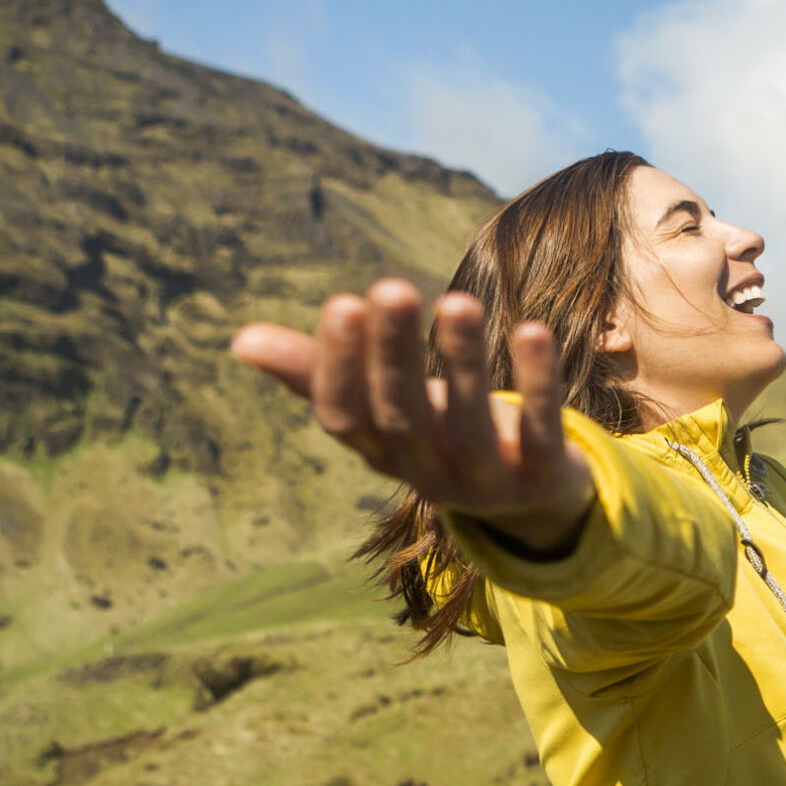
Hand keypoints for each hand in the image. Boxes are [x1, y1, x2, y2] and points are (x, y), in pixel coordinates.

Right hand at [229, 280, 594, 549]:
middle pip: (404, 416)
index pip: (346, 417)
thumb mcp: (386, 406)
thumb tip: (240, 340)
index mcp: (381, 452)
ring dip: (465, 362)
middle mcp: (428, 474)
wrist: (532, 496)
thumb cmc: (443, 431)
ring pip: (471, 426)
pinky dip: (538, 385)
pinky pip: (542, 432)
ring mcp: (488, 482)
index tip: (341, 303)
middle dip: (396, 355)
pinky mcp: (545, 477)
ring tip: (460, 301)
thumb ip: (321, 373)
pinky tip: (533, 330)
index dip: (340, 368)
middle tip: (391, 289)